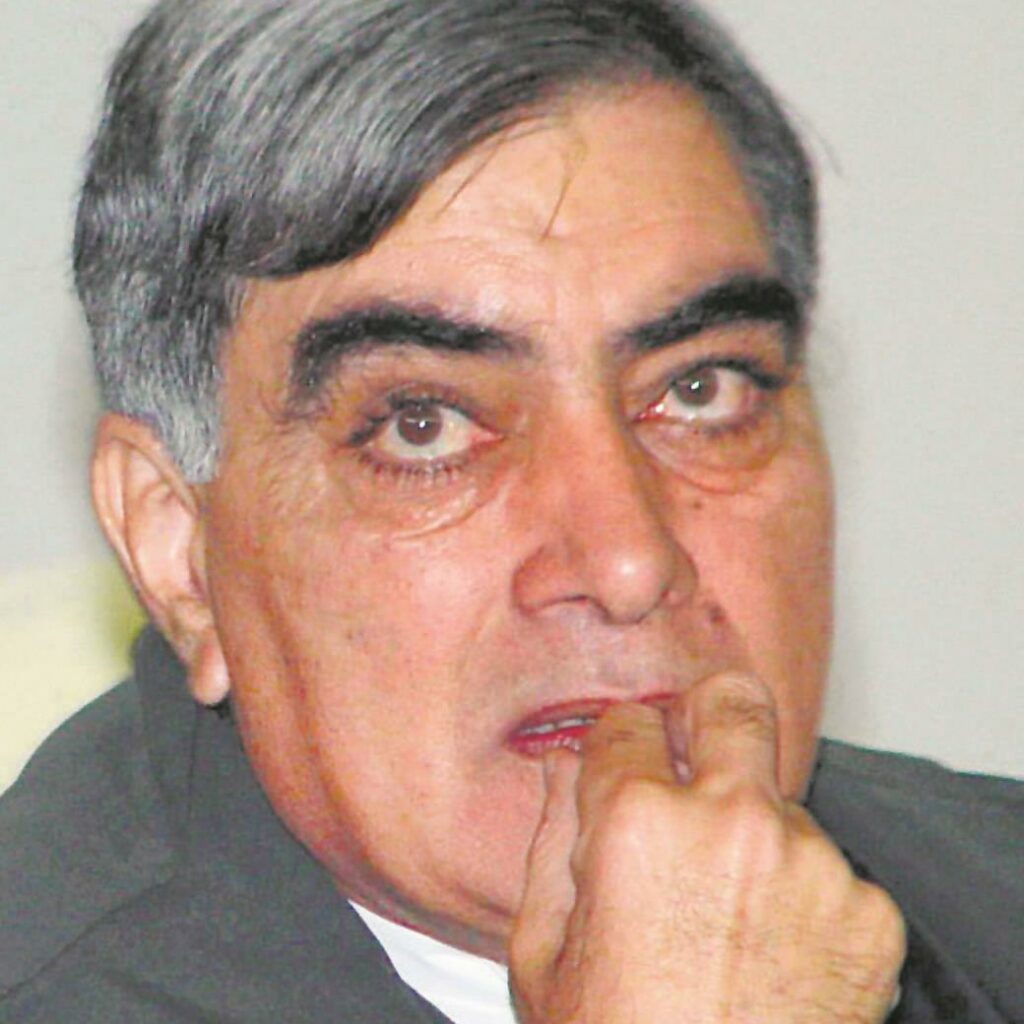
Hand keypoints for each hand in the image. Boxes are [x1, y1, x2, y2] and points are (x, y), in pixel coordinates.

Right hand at [509, 673, 905, 1022]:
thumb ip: (548, 838)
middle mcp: (732, 823)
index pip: (627, 723)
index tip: (623, 767)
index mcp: (637, 824)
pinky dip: (802, 897)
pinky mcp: (868, 911)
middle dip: (707, 714)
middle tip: (697, 750)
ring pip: (780, 801)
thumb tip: (561, 768)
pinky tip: (772, 955)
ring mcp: (811, 863)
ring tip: (730, 916)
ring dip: (754, 835)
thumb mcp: (544, 955)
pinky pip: (828, 870)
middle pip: (732, 700)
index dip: (616, 747)